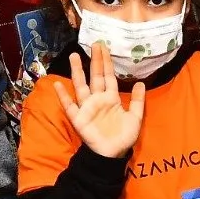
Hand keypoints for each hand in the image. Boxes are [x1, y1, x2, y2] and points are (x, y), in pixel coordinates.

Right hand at [52, 43, 144, 158]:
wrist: (112, 155)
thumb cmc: (123, 137)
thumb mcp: (135, 118)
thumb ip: (138, 101)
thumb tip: (140, 82)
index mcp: (111, 98)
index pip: (108, 76)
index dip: (107, 62)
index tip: (104, 47)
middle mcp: (98, 99)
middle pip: (95, 76)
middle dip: (95, 60)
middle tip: (94, 44)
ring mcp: (87, 108)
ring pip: (81, 86)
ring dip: (77, 71)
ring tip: (75, 56)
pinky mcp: (79, 118)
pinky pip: (70, 105)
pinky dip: (63, 96)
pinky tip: (58, 84)